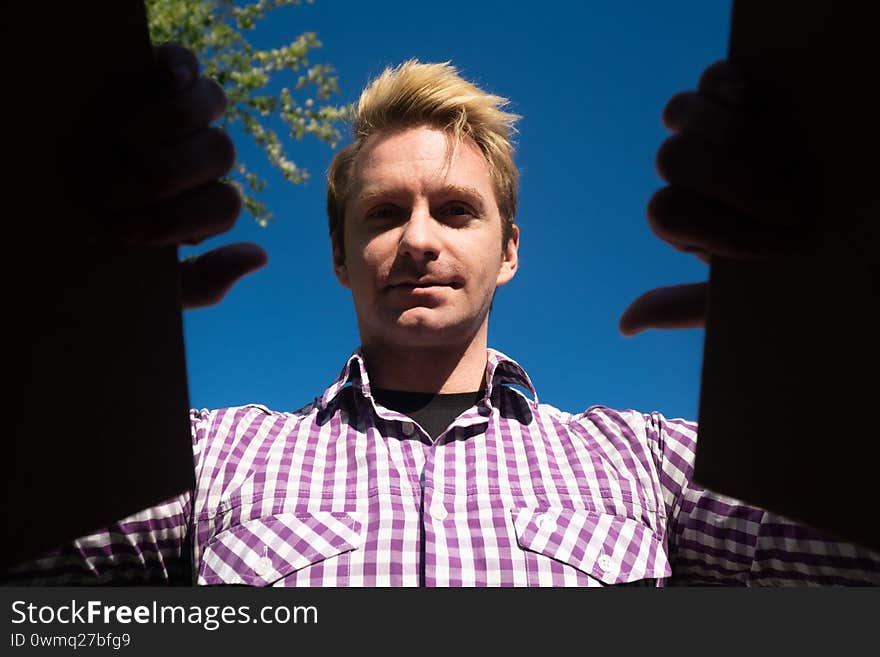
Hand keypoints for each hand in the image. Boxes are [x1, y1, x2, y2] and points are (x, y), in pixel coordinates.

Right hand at [98, 43, 266, 308]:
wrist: (50, 212)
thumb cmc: (100, 249)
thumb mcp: (149, 283)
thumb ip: (204, 283)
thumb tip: (259, 255)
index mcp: (203, 203)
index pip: (225, 205)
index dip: (182, 219)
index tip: (126, 235)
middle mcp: (199, 158)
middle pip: (220, 153)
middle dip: (163, 175)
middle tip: (111, 191)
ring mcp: (181, 115)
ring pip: (211, 103)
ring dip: (168, 123)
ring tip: (120, 143)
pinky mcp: (156, 77)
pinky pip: (183, 62)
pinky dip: (178, 66)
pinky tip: (168, 80)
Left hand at [619, 60, 800, 335]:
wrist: (849, 223)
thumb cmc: (799, 259)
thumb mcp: (743, 294)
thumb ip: (685, 306)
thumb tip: (623, 325)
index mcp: (685, 217)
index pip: (666, 213)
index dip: (716, 230)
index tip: (774, 248)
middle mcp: (688, 171)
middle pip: (671, 160)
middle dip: (733, 183)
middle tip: (794, 205)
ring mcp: (709, 128)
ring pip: (680, 115)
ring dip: (732, 135)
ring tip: (789, 155)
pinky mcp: (739, 91)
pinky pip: (715, 77)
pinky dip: (730, 84)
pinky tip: (757, 101)